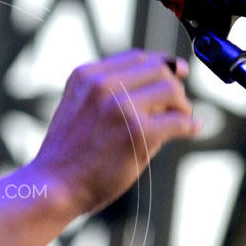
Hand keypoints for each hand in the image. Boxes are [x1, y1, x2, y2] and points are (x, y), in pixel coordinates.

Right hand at [32, 49, 199, 219]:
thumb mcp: (79, 110)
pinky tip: (192, 131)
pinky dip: (190, 125)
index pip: (136, 58)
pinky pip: (178, 121)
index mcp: (86, 76)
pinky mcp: (139, 131)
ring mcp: (121, 106)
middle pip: (158, 69)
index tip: (177, 71)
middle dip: (174, 85)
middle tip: (180, 105)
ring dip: (182, 105)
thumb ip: (109, 96)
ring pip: (171, 90)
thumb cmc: (66, 157)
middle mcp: (103, 84)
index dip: (162, 63)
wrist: (52, 187)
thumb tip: (157, 94)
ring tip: (182, 120)